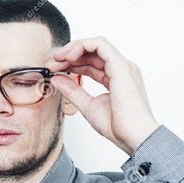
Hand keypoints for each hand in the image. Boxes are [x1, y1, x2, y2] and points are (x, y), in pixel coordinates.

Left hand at [46, 36, 159, 155]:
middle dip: (68, 56)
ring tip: (57, 59)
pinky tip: (68, 56)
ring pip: (95, 45)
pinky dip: (81, 46)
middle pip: (91, 53)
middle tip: (51, 64)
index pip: (90, 63)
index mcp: (115, 78)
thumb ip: (72, 91)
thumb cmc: (117, 127)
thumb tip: (57, 79)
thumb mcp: (87, 105)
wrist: (133, 137)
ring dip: (73, 49)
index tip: (54, 70)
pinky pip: (100, 45)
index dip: (70, 64)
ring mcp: (122, 66)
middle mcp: (120, 69)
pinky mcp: (120, 66)